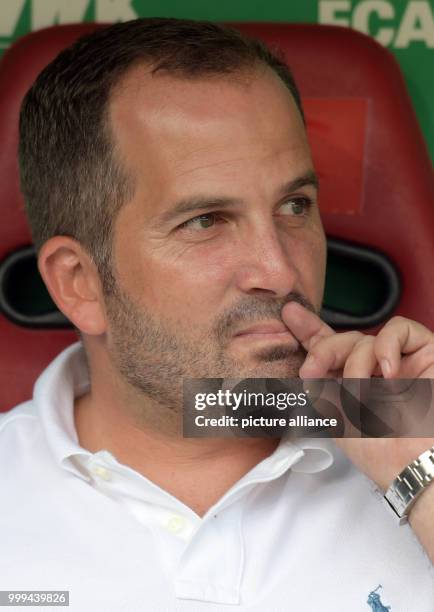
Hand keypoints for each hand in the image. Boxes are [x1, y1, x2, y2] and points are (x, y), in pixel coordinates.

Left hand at [281, 301, 433, 489]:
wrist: (413, 465)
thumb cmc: (380, 452)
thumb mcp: (335, 417)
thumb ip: (320, 387)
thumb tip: (306, 366)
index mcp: (355, 383)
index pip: (332, 350)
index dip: (311, 330)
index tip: (290, 314)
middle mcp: (377, 371)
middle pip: (345, 340)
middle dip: (323, 351)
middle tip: (311, 372)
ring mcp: (401, 362)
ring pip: (366, 337)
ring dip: (354, 363)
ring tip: (359, 393)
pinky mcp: (427, 354)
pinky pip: (401, 329)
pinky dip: (387, 346)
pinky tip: (389, 372)